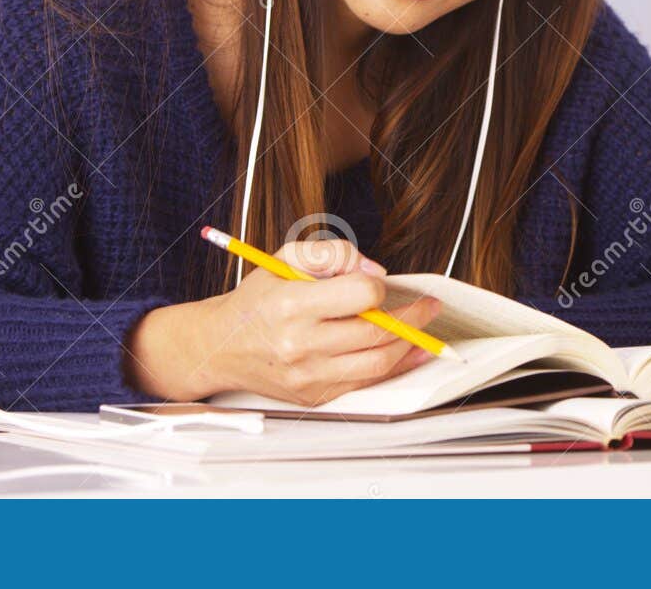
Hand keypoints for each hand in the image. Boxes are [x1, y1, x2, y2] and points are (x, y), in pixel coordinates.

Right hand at [124, 239, 441, 404]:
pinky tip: (409, 353)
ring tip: (424, 329)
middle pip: (374, 333)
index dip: (379, 287)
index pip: (358, 295)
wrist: (222, 346)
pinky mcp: (313, 396)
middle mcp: (299, 343)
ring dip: (409, 346)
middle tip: (429, 307)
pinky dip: (393, 368)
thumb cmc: (258, 299)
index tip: (385, 284)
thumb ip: (333, 254)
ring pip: (376, 363)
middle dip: (411, 318)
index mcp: (292, 304)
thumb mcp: (285, 258)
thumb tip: (376, 272)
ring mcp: (307, 375)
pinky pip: (364, 384)